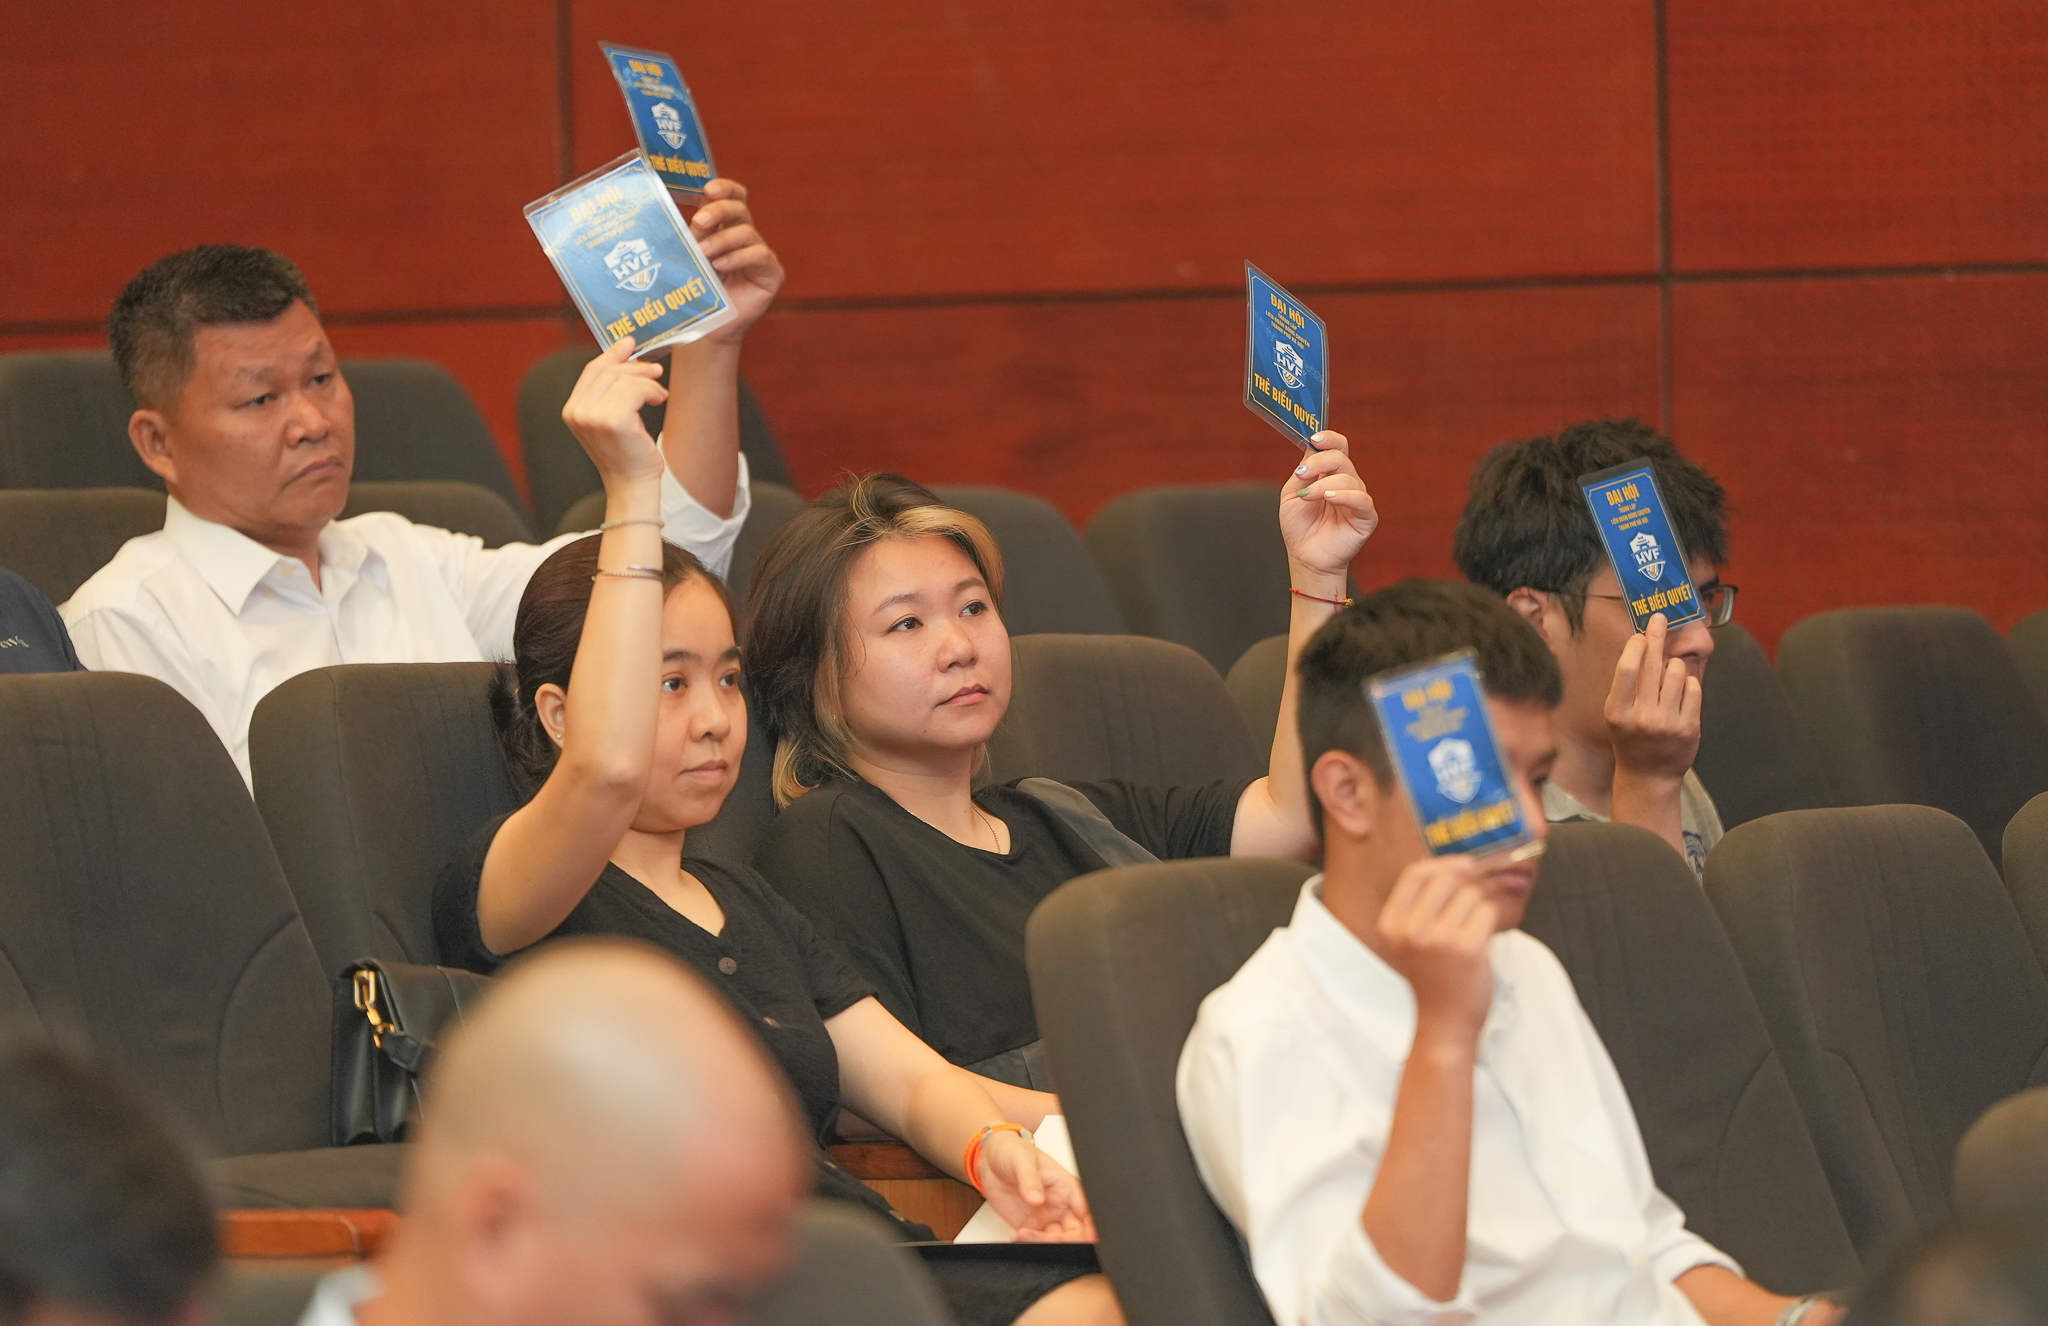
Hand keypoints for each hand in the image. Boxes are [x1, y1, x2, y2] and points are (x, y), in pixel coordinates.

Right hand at [560, 337, 667, 487]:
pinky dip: (651, 391)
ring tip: (659, 393)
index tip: (630, 344)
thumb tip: (626, 349)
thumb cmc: (627, 452)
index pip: (591, 370)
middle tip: (656, 371)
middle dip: (636, 367)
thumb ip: (611, 389)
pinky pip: (636, 390)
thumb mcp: (612, 417)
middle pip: (609, 370)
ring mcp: (593, 416)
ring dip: (648, 382)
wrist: (632, 484)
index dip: (612, 354)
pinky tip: (659, 399)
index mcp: (571, 410)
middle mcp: (577, 412)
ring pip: (625, 379)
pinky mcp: (614, 420)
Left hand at [688, 179, 782, 341]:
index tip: (708, 189)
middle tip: (699, 221)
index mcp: (726, 228)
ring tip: (704, 254)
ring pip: (747, 232)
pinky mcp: (772, 274)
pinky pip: (759, 255)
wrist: (708, 328)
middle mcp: (745, 238)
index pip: (733, 197)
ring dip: (723, 240)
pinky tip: (721, 266)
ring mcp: (761, 255)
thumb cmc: (698, 293)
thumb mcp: (691, 258)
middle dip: (719, 210)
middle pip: (740, 209)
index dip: (725, 188)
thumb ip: (695, 236)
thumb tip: (691, 215)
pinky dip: (738, 257)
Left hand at [974, 1131, 1097, 1242]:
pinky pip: (1037, 1242)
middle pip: (1076, 1232)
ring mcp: (1047, 1217)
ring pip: (1057, 1241)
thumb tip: (1037, 1198)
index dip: (1091, 1227)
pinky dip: (1030, 1244)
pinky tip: (1018, 1236)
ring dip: (1044, 1244)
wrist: (990, 1160)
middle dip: (1065, 1240)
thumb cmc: (1012, 1152)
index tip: (1085, 1237)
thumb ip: (1030, 1179)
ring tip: (1023, 1235)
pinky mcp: (1032, 1226)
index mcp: (1067, 1187)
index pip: (1087, 1210)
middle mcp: (1061, 1205)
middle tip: (1045, 1238)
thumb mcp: (1022, 1159)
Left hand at [1278, 432, 1377, 589]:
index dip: (1328, 439)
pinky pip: (1361, 499)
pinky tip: (1329, 498)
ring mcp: (1357, 499)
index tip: (1314, 438)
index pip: (1338, 447)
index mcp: (1330, 474)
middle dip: (1320, 461)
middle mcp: (1347, 482)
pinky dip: (1345, 495)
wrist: (1305, 557)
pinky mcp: (1366, 517)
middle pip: (1341, 458)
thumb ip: (1303, 473)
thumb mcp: (1292, 494)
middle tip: (1301, 473)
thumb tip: (1311, 448)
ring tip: (1308, 497)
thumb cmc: (1299, 527)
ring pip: (1348, 478)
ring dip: (1324, 485)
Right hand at [1376, 856, 1496, 1044]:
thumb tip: (1454, 865)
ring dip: (1480, 909)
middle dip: (1468, 886)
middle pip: (1447, 878)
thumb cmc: (1433, 980)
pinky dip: (1490, 925)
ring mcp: (1437, 938)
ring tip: (1472, 934)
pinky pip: (1487, 913)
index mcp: (1390, 924)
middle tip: (1473, 905)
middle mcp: (1409, 929)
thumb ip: (1423, 905)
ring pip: (1472, 895)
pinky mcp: (1466, 948)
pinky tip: (1480, 945)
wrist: (1444, 1024)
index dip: (1443, 864)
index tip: (1464, 866)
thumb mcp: (1411, 940)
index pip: (1415, 873)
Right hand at [1604, 612, 1701, 783]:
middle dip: (1656, 637)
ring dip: (1675, 667)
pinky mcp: (1689, 727)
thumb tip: (1642, 644)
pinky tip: (1681, 692)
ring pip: (1677, 673)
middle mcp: (1641, 717)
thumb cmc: (1631, 738)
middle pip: (1652, 666)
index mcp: (1617, 713)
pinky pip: (1694, 689)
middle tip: (1659, 619)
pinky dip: (1689, 684)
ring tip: (1669, 677)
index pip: (1627, 670)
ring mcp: (1667, 723)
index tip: (1640, 633)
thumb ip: (1627, 685)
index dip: (1635, 646)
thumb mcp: (1617, 714)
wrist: (1649, 776)